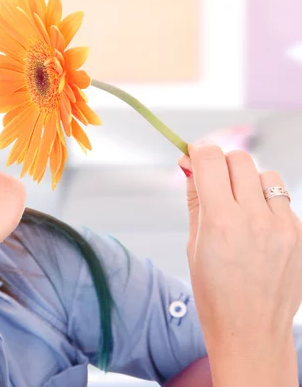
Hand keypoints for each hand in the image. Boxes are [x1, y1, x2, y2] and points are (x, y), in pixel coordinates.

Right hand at [179, 142, 301, 385]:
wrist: (251, 330)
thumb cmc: (215, 294)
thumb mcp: (194, 246)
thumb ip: (196, 201)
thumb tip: (190, 168)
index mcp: (220, 222)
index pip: (211, 159)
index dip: (198, 151)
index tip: (192, 156)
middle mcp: (255, 218)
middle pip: (240, 159)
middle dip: (222, 163)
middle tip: (213, 181)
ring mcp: (283, 226)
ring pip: (266, 176)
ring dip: (248, 182)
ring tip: (239, 206)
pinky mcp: (301, 234)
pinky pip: (283, 201)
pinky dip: (267, 204)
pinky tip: (257, 229)